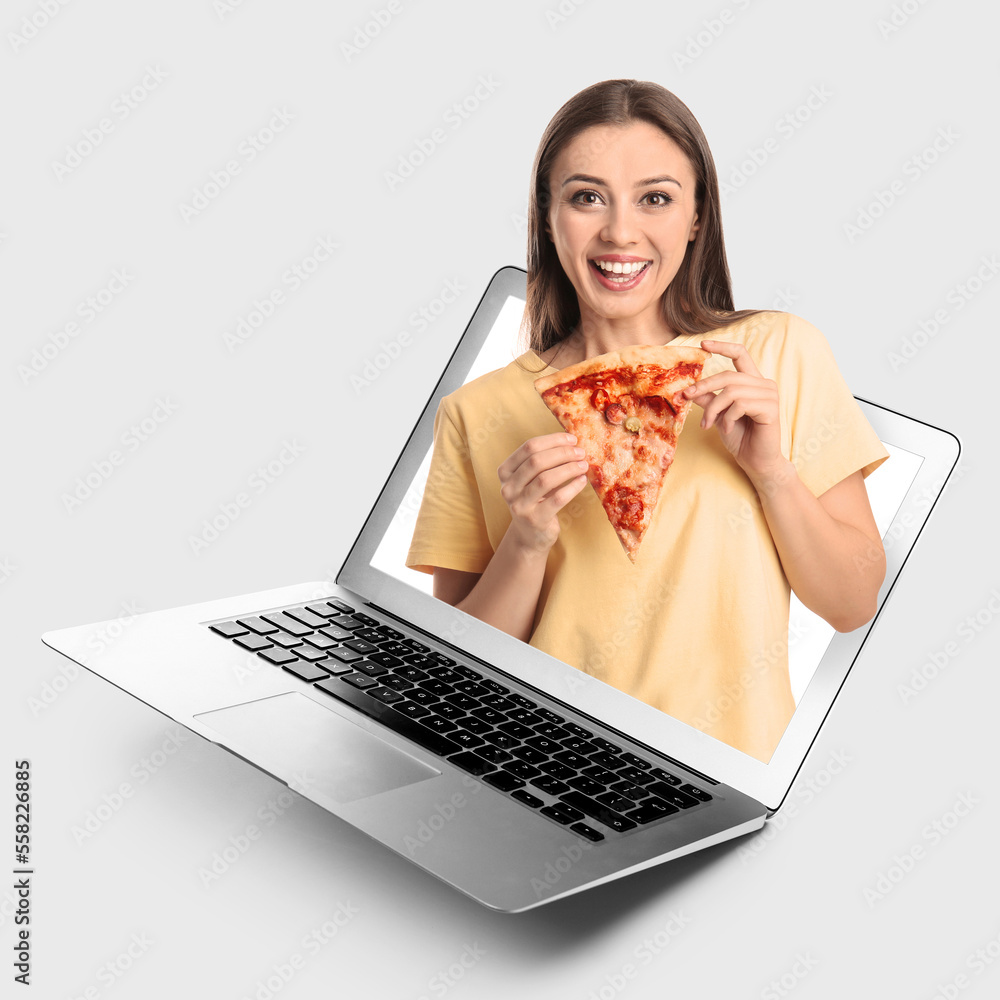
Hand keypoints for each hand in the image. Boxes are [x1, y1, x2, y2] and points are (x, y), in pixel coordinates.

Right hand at [497, 432, 589, 554]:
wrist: (530, 535)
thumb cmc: (535, 500)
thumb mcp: (532, 479)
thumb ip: (544, 461)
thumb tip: (571, 442)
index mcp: (505, 472)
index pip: (528, 447)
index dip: (552, 440)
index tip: (572, 439)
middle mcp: (508, 488)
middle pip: (536, 462)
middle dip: (562, 453)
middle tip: (580, 453)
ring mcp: (519, 505)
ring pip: (545, 479)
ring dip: (568, 469)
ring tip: (583, 465)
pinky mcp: (534, 519)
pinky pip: (557, 498)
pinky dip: (572, 487)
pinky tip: (582, 481)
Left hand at [682, 340, 783, 480]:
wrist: (755, 461)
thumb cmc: (739, 437)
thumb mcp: (718, 414)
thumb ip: (707, 398)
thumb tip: (687, 387)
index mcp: (753, 381)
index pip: (741, 354)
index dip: (723, 347)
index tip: (703, 345)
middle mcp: (764, 384)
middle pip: (728, 375)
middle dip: (703, 386)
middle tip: (685, 397)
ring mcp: (770, 395)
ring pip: (731, 391)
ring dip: (713, 409)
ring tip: (707, 424)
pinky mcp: (771, 408)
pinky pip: (740, 405)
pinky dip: (727, 418)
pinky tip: (726, 429)